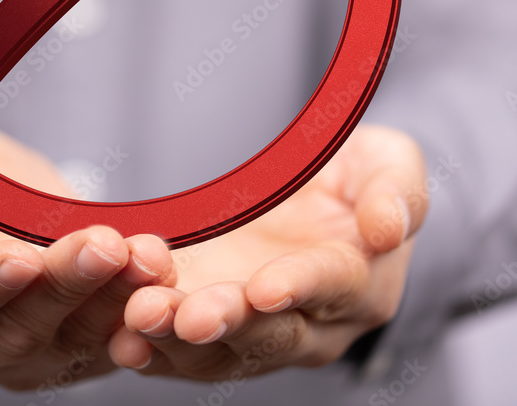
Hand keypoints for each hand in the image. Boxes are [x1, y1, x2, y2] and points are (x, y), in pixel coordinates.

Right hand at [0, 120, 174, 388]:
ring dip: (115, 298)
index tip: (17, 257)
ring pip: (76, 335)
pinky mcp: (77, 335)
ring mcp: (30, 347)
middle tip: (105, 245)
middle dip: (65, 286)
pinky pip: (112, 330)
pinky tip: (166, 268)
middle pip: (22, 327)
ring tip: (150, 254)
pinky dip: (140, 304)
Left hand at [108, 125, 427, 377]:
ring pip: (218, 352)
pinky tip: (119, 337)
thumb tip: (389, 227)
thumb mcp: (390, 165)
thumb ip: (397, 191)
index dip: (298, 287)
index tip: (264, 287)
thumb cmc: (357, 180)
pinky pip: (180, 351)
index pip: (331, 288)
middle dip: (224, 323)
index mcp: (359, 284)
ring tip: (139, 318)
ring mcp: (254, 332)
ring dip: (175, 339)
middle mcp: (309, 324)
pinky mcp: (210, 326)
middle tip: (184, 314)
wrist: (321, 203)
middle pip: (268, 334)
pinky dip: (151, 347)